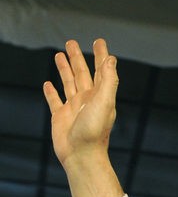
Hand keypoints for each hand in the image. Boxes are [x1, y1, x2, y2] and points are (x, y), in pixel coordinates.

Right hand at [42, 38, 118, 169]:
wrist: (81, 155)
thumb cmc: (94, 132)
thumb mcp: (104, 103)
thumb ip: (108, 82)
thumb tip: (111, 60)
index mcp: (100, 96)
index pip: (101, 70)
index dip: (100, 55)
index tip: (99, 41)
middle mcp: (87, 100)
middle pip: (82, 73)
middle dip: (78, 57)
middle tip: (71, 42)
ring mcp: (73, 108)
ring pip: (68, 82)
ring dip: (65, 69)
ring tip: (59, 55)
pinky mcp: (60, 117)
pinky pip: (54, 100)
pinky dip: (51, 91)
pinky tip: (47, 83)